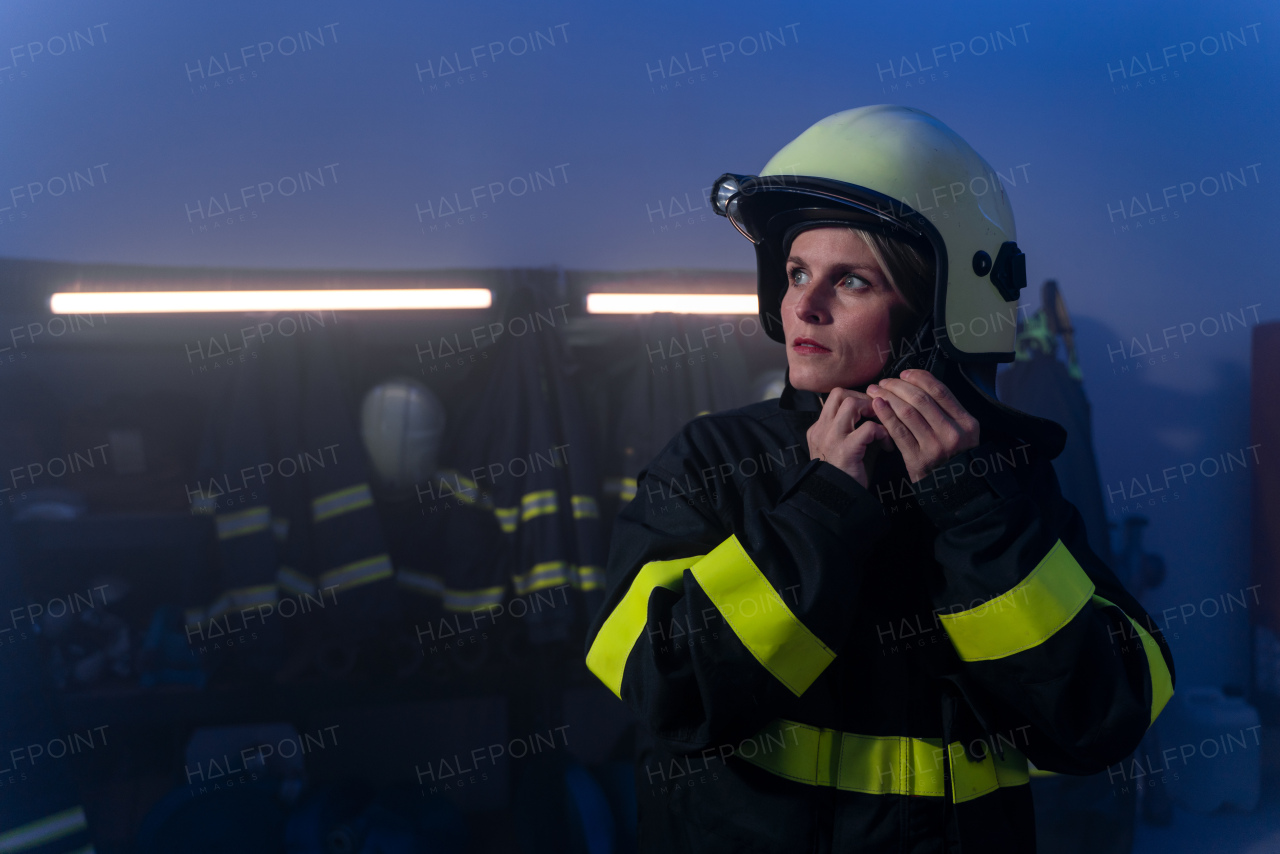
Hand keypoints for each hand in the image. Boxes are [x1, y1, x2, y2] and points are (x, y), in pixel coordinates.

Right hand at [806, 388, 892, 489]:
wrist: (836, 501)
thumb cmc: (845, 476)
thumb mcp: (845, 448)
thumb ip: (856, 431)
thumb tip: (880, 415)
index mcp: (818, 429)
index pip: (834, 398)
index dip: (855, 398)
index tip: (870, 410)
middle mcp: (821, 429)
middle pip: (839, 393)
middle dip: (863, 398)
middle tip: (877, 413)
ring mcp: (831, 438)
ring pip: (851, 403)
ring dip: (872, 410)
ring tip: (882, 424)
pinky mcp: (846, 449)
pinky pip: (868, 427)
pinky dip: (882, 432)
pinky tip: (887, 444)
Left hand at [865, 369, 979, 482]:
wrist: (953, 489)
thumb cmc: (954, 456)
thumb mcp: (963, 432)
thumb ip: (947, 411)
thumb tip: (919, 385)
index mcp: (967, 422)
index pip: (940, 391)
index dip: (919, 378)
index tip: (905, 373)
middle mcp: (953, 433)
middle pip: (921, 399)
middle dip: (899, 386)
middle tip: (884, 382)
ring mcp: (935, 447)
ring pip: (908, 412)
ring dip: (888, 398)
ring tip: (875, 391)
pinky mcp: (917, 459)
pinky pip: (898, 432)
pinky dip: (886, 415)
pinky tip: (877, 405)